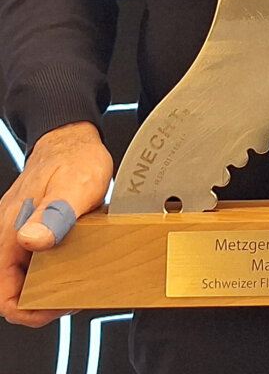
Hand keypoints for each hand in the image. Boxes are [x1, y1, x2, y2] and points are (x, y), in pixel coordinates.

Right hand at [0, 121, 112, 326]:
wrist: (72, 137)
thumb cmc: (73, 157)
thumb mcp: (72, 187)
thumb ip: (53, 215)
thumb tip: (30, 241)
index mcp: (10, 234)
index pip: (6, 295)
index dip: (31, 309)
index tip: (59, 304)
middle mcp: (11, 236)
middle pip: (18, 289)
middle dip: (46, 299)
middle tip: (76, 293)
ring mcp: (22, 233)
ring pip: (31, 276)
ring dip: (54, 282)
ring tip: (81, 276)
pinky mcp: (35, 229)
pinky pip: (40, 259)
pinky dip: (58, 265)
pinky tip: (80, 257)